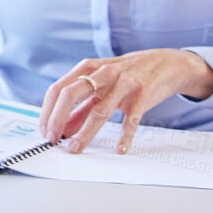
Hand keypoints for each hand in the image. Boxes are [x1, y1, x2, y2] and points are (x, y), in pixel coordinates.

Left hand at [39, 50, 212, 154]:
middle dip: (57, 119)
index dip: (48, 111)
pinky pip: (131, 118)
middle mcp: (102, 73)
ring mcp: (123, 83)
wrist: (167, 63)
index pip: (58, 89)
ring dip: (84, 132)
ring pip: (99, 110)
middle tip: (52, 140)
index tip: (45, 131)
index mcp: (88, 68)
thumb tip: (64, 128)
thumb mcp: (102, 86)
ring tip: (75, 148)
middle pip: (71, 95)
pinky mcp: (143, 95)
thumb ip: (83, 106)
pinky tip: (119, 149)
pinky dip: (124, 135)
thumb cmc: (129, 74)